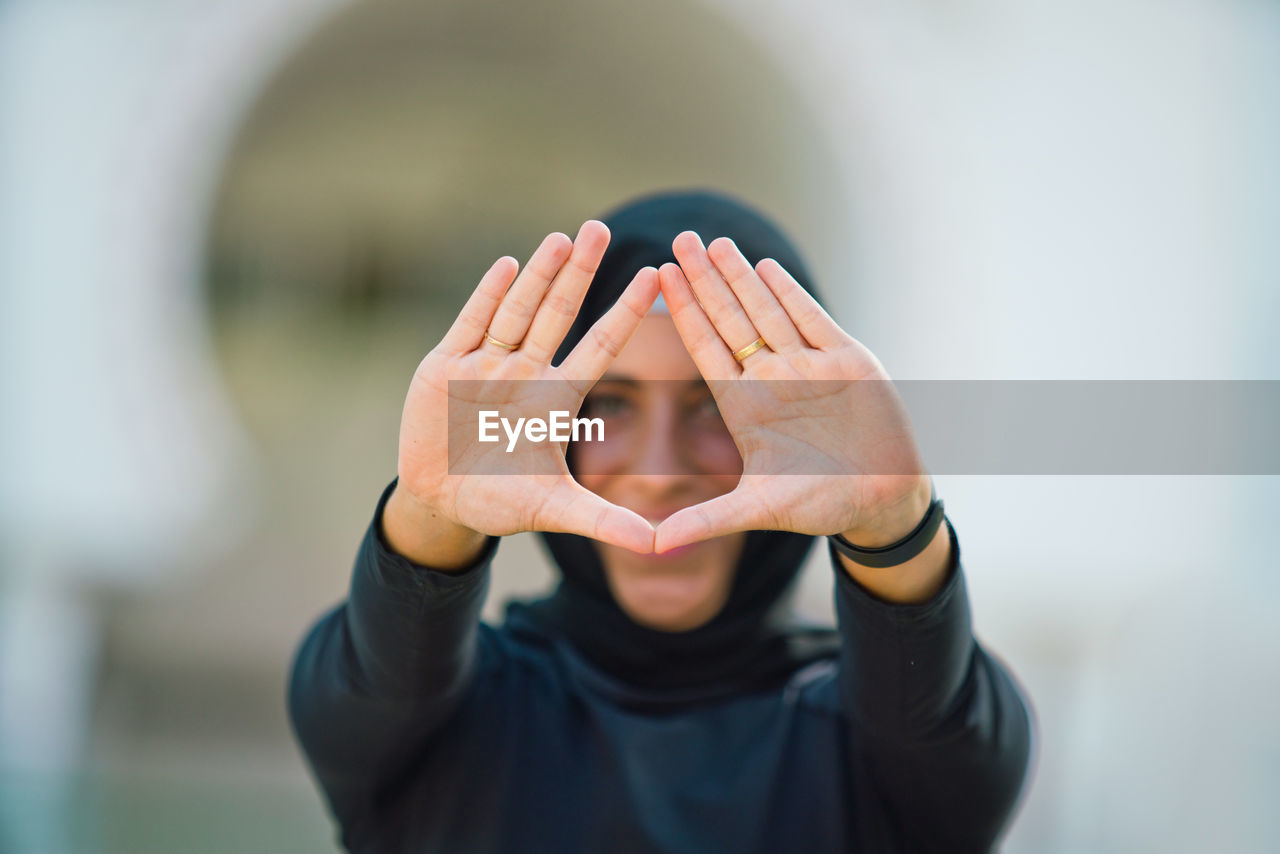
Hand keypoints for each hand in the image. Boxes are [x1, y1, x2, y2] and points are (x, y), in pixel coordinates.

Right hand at [396, 221, 657, 554]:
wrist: (440, 501)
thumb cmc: (501, 501)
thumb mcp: (556, 510)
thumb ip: (605, 521)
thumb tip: (661, 545)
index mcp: (556, 399)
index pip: (599, 347)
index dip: (625, 313)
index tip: (655, 277)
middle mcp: (526, 373)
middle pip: (558, 314)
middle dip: (578, 272)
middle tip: (600, 227)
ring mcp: (486, 365)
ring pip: (517, 310)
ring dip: (538, 275)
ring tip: (562, 238)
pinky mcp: (446, 366)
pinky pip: (471, 323)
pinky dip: (488, 296)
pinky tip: (508, 264)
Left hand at [652, 232, 931, 553]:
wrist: (881, 499)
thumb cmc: (818, 505)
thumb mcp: (757, 510)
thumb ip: (707, 520)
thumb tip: (654, 547)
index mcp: (744, 405)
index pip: (706, 349)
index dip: (684, 313)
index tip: (656, 277)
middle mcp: (771, 378)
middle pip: (731, 319)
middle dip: (705, 280)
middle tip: (679, 239)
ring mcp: (808, 366)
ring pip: (767, 311)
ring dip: (741, 276)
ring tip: (714, 242)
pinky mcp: (847, 360)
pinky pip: (813, 319)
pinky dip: (790, 293)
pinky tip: (765, 267)